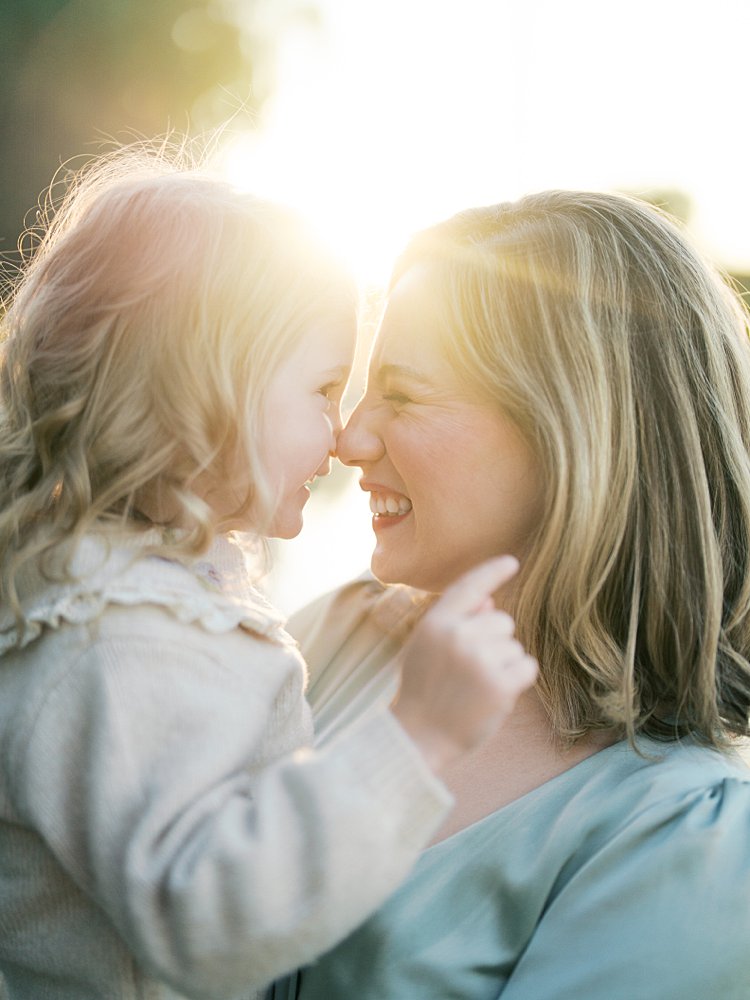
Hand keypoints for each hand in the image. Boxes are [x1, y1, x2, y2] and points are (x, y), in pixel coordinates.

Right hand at [391, 556, 536, 773]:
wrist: (418, 737)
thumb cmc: (424, 691)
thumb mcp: (427, 648)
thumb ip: (455, 622)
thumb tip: (490, 600)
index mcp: (435, 623)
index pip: (468, 587)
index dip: (492, 572)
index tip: (512, 561)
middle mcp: (457, 635)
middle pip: (502, 621)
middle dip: (494, 641)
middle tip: (469, 670)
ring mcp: (479, 659)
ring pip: (514, 645)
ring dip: (504, 664)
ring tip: (476, 686)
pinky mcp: (500, 684)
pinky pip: (527, 666)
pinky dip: (517, 679)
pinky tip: (494, 695)